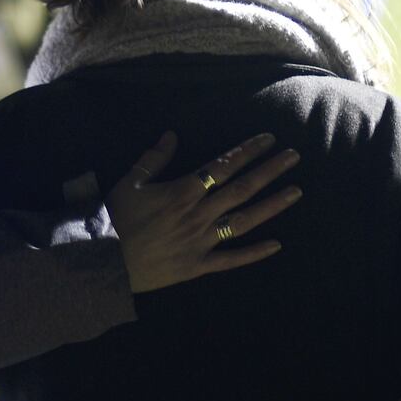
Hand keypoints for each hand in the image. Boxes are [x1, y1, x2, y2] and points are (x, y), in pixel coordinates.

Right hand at [107, 132, 301, 292]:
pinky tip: (277, 245)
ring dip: (272, 205)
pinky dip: (254, 253)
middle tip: (294, 156)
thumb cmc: (114, 219)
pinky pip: (231, 259)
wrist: (104, 262)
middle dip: (270, 170)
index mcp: (183, 191)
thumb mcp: (130, 182)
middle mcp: (199, 214)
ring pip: (244, 220)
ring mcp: (201, 241)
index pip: (223, 166)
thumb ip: (153, 158)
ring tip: (296, 191)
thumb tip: (172, 134)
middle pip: (242, 188)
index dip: (248, 151)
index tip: (269, 139)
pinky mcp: (198, 265)